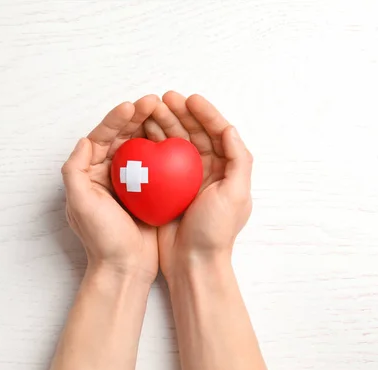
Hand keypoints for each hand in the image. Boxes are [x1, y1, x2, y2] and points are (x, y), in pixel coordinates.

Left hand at [62, 95, 159, 283]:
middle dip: (137, 116)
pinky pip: (158, 164)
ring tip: (168, 112)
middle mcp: (108, 173)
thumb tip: (85, 140)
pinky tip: (178, 138)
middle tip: (155, 101)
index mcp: (89, 173)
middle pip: (122, 136)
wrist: (125, 268)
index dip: (115, 119)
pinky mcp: (149, 191)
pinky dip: (166, 149)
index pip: (101, 138)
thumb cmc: (102, 239)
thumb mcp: (81, 204)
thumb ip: (75, 171)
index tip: (132, 107)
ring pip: (141, 146)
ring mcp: (130, 181)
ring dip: (153, 127)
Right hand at [143, 92, 252, 281]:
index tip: (189, 99)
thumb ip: (238, 160)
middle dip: (180, 113)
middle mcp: (207, 170)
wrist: (192, 262)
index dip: (205, 113)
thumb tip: (229, 128)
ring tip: (148, 109)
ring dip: (163, 124)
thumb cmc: (215, 232)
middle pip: (193, 133)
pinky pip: (157, 160)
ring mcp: (184, 179)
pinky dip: (149, 145)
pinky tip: (139, 134)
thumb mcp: (236, 195)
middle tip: (163, 99)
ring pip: (173, 143)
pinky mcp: (165, 189)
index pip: (217, 133)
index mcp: (226, 169)